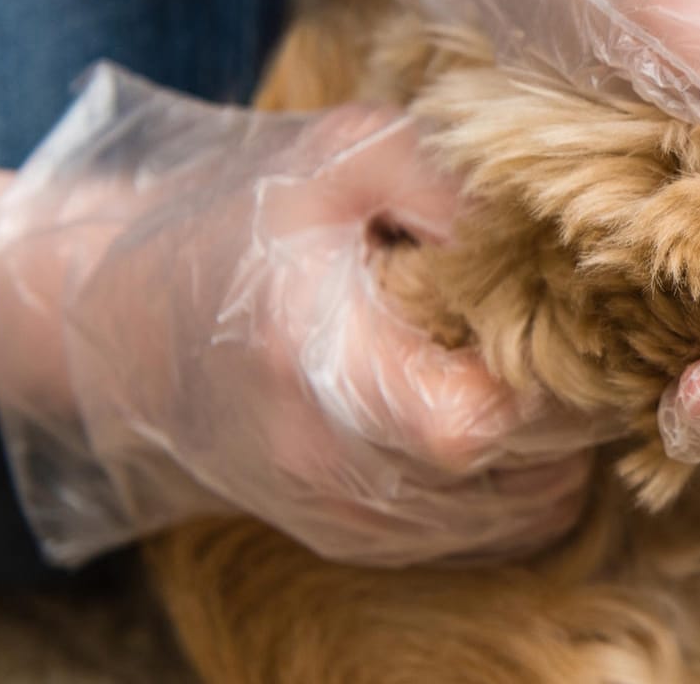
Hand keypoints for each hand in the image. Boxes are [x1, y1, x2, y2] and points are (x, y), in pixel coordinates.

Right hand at [0, 64, 617, 566]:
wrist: (129, 324)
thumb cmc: (243, 223)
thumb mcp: (336, 158)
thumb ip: (440, 176)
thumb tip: (543, 213)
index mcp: (318, 364)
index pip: (476, 419)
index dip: (546, 370)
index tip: (556, 307)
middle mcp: (331, 466)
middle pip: (519, 472)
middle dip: (570, 400)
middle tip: (567, 326)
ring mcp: (347, 517)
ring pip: (522, 512)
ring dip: (558, 443)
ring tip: (531, 360)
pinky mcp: (360, 539)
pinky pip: (494, 534)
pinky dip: (527, 481)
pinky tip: (503, 408)